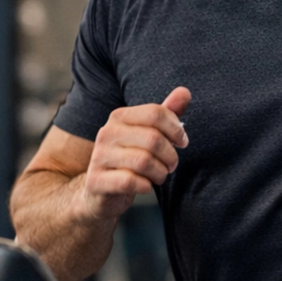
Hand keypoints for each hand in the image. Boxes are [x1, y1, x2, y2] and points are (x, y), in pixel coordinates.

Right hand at [77, 87, 190, 220]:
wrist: (101, 189)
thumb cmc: (130, 158)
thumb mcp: (149, 133)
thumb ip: (167, 113)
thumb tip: (185, 91)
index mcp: (120, 117)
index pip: (155, 113)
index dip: (176, 129)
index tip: (181, 142)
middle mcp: (107, 133)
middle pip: (153, 138)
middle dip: (170, 156)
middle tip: (171, 165)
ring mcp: (99, 156)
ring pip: (144, 161)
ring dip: (160, 173)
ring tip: (159, 176)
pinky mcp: (96, 180)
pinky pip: (130, 181)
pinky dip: (145, 186)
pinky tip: (145, 186)